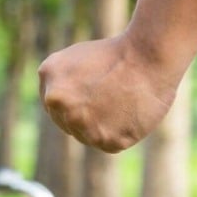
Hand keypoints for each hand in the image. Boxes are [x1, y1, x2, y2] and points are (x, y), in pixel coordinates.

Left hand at [38, 35, 182, 152]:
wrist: (148, 55)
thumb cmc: (122, 52)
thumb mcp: (80, 57)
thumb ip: (65, 81)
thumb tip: (62, 104)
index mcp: (48, 73)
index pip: (54, 104)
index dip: (76, 102)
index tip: (93, 96)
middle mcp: (58, 102)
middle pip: (69, 123)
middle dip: (88, 115)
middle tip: (111, 100)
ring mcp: (80, 123)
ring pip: (88, 136)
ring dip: (104, 126)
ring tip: (124, 103)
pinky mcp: (106, 140)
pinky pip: (111, 143)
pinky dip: (123, 133)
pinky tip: (131, 114)